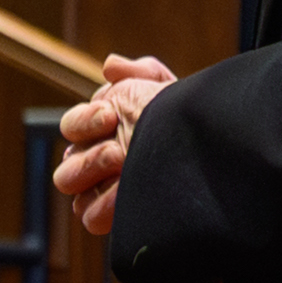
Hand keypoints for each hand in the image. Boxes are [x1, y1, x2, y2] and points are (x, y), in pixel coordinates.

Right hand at [51, 55, 173, 239]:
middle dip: (89, 153)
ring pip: (69, 184)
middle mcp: (95, 161)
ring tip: (122, 165)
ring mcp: (103, 189)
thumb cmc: (186, 122)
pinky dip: (102, 205)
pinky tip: (126, 194)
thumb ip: (137, 72)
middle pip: (65, 157)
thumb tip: (110, 66)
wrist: (216, 152)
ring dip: (91, 172)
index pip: (71, 126)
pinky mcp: (115, 216)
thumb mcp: (166, 89)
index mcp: (100, 132)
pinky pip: (89, 216)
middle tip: (117, 149)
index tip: (111, 115)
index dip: (86, 121)